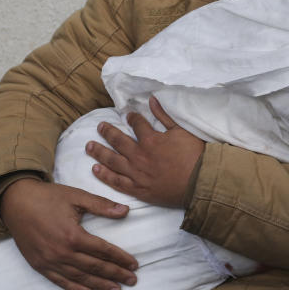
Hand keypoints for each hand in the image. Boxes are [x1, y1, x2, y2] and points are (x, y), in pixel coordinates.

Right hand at [0, 179, 138, 289]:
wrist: (15, 202)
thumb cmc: (47, 197)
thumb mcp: (76, 196)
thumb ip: (101, 205)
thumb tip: (126, 210)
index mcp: (73, 235)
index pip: (103, 250)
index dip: (121, 258)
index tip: (135, 265)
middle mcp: (62, 252)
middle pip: (95, 267)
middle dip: (116, 274)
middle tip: (132, 281)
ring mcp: (50, 261)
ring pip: (81, 277)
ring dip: (100, 285)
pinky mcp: (40, 265)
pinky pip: (61, 281)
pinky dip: (76, 289)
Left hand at [86, 96, 203, 207]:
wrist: (200, 183)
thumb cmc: (194, 156)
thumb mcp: (182, 131)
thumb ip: (164, 116)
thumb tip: (152, 100)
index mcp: (150, 140)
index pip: (136, 124)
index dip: (131, 118)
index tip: (127, 115)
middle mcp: (139, 156)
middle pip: (118, 141)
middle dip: (107, 132)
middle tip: (99, 127)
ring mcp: (136, 174)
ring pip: (112, 161)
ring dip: (99, 152)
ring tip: (89, 147)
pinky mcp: (138, 189)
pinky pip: (117, 182)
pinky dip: (105, 175)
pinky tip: (95, 170)